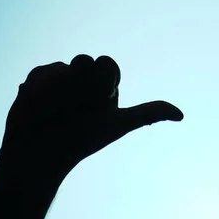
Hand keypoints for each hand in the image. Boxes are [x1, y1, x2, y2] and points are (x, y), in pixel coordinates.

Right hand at [0, 54, 183, 179]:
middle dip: (79, 82)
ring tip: (54, 111)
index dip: (103, 78)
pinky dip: (38, 89)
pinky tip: (37, 107)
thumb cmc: (82, 140)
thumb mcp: (117, 124)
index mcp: (105, 87)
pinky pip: (41, 73)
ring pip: (62, 69)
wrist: (42, 156)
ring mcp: (60, 80)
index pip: (108, 65)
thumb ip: (148, 113)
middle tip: (75, 106)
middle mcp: (84, 81)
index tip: (100, 98)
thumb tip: (182, 115)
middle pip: (84, 62)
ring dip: (57, 90)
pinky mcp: (37, 82)